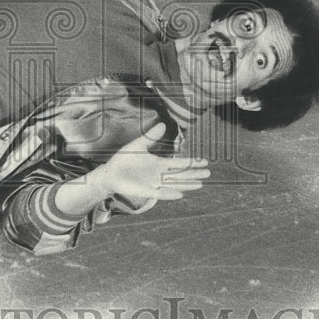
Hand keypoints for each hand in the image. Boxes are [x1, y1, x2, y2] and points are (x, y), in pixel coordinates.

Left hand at [86, 122, 209, 201]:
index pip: (179, 163)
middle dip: (194, 174)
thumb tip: (163, 124)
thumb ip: (151, 136)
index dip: (191, 162)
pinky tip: (180, 194)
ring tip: (200, 184)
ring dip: (186, 184)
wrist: (110, 173)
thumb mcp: (138, 145)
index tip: (204, 161)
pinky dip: (170, 194)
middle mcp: (159, 175)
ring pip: (174, 184)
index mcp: (159, 163)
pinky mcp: (146, 191)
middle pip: (180, 175)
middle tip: (208, 173)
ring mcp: (153, 184)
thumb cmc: (124, 160)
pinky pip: (160, 193)